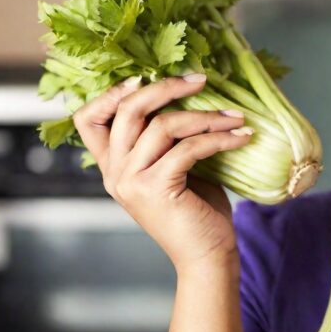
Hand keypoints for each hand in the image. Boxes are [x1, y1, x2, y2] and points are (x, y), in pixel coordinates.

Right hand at [72, 73, 252, 272]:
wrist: (207, 256)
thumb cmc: (197, 211)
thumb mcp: (177, 167)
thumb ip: (170, 138)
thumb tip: (191, 94)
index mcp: (114, 165)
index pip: (88, 119)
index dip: (110, 93)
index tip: (144, 76)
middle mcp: (116, 172)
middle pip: (127, 110)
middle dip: (166, 88)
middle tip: (201, 80)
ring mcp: (132, 181)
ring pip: (163, 125)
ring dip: (206, 116)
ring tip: (236, 117)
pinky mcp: (156, 189)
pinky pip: (189, 148)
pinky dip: (219, 138)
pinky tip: (242, 137)